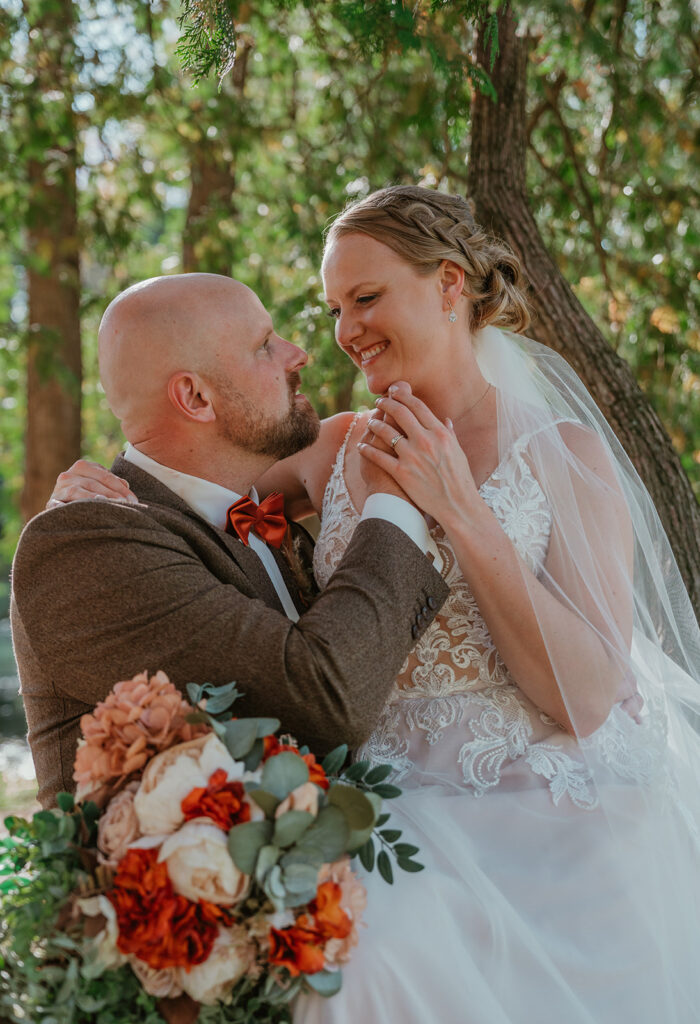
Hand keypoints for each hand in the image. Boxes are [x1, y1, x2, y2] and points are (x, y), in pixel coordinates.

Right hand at [49, 459, 137, 505]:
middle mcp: (69, 474)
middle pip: (94, 484)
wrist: (62, 506)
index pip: (105, 476)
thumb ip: (112, 483)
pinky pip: (56, 504)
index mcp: (82, 466)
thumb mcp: (99, 485)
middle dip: (112, 495)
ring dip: (93, 499)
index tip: (134, 500)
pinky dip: (61, 506)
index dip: (121, 488)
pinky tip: (70, 509)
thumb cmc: (87, 494)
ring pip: (78, 492)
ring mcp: (59, 488)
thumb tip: (125, 485)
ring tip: (106, 505)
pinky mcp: (51, 503)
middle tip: (126, 505)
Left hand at [358, 382, 478, 524]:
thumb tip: (445, 420)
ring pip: (385, 432)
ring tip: (370, 422)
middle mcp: (425, 441)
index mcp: (440, 433)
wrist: (457, 505)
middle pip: (399, 413)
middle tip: (379, 401)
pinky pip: (378, 456)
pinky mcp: (401, 472)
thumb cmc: (460, 479)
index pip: (418, 406)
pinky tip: (362, 445)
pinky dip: (367, 449)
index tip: (394, 392)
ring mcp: (411, 456)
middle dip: (386, 404)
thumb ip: (450, 433)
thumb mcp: (459, 452)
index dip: (403, 396)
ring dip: (374, 424)